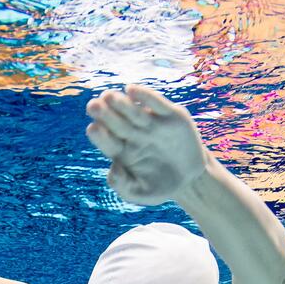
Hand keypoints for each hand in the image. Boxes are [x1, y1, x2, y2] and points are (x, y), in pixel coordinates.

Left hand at [85, 84, 214, 206]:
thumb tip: (112, 171)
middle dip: (104, 114)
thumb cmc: (160, 186)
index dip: (100, 135)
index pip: (107, 141)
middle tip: (93, 106)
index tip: (93, 129)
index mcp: (121, 151)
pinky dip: (144, 95)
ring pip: (132, 110)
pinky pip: (155, 103)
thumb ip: (124, 186)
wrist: (190, 178)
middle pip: (115, 122)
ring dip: (120, 103)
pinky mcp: (168, 114)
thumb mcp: (142, 193)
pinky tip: (131, 90)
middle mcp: (131, 134)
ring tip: (109, 97)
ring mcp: (149, 123)